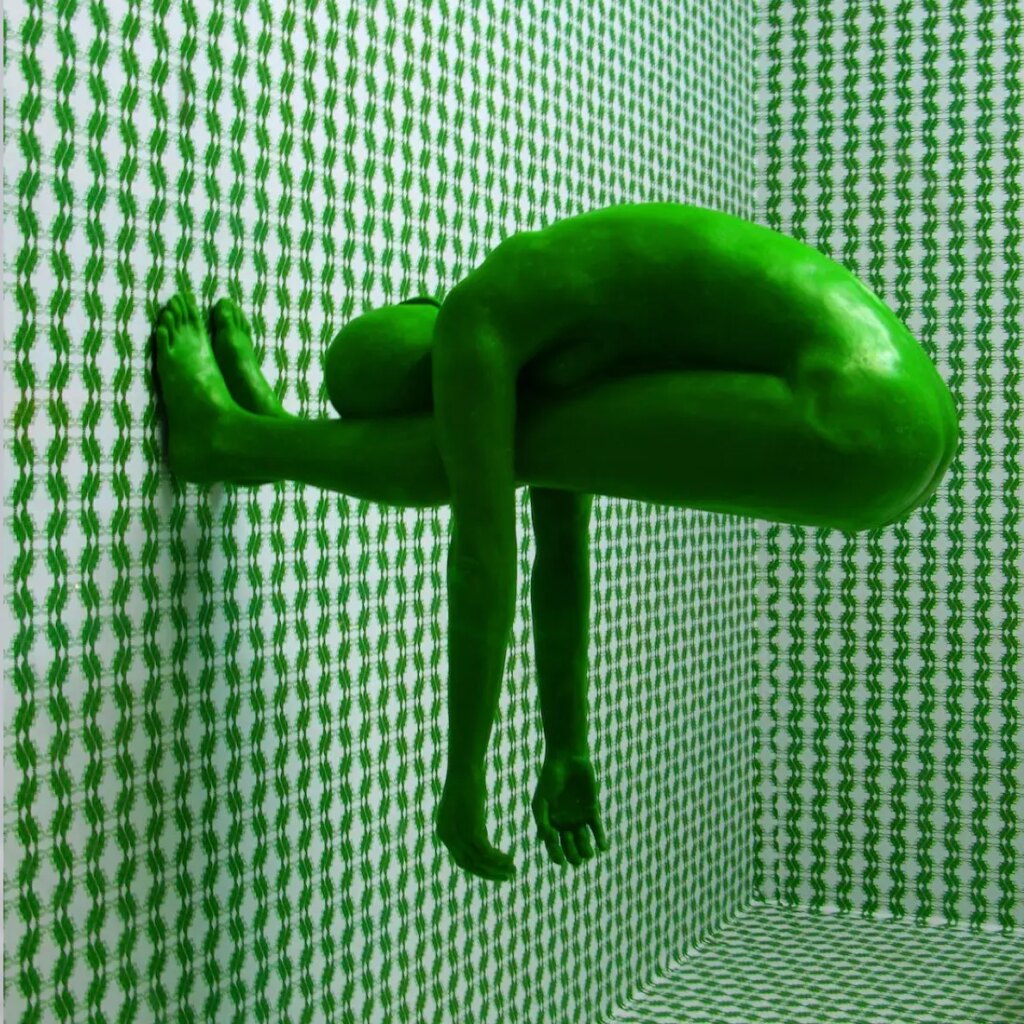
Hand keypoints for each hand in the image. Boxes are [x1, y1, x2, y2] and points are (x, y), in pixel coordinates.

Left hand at [436, 771, 516, 882]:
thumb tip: (480, 835)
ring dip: (496, 869)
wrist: (465, 768)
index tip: (493, 871)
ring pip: (478, 861)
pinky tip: (509, 859)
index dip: (478, 868)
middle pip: (468, 864)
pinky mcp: (471, 831)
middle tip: (505, 877)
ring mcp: (458, 835)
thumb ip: (470, 824)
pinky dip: (499, 860)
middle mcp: (448, 837)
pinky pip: (486, 853)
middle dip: (487, 873)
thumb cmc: (467, 782)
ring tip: (512, 871)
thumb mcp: (466, 808)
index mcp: (444, 832)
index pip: (461, 858)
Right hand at [532, 751, 608, 866]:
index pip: (552, 845)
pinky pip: (596, 828)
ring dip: (586, 850)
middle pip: (569, 847)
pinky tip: (603, 847)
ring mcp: (578, 818)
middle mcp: (564, 823)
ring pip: (583, 841)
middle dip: (573, 856)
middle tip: (576, 860)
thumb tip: (543, 840)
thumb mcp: (541, 800)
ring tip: (588, 854)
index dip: (555, 855)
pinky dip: (600, 838)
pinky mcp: (591, 810)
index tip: (560, 861)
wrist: (567, 760)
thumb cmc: (550, 779)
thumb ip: (542, 819)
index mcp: (550, 822)